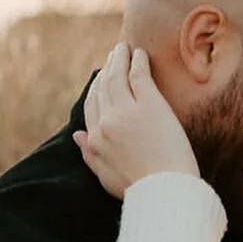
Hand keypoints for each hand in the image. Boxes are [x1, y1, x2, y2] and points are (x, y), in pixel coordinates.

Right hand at [75, 43, 199, 195]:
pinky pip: (138, 75)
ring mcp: (127, 111)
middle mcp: (107, 122)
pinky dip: (136, 61)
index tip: (102, 80)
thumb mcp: (106, 177)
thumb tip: (77, 135)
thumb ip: (90, 155)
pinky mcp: (150, 104)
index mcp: (96, 140)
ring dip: (118, 59)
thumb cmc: (140, 190)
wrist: (165, 192)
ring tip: (122, 49)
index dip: (96, 90)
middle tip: (113, 57)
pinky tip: (139, 53)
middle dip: (106, 70)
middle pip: (102, 88)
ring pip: (117, 76)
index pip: (91, 106)